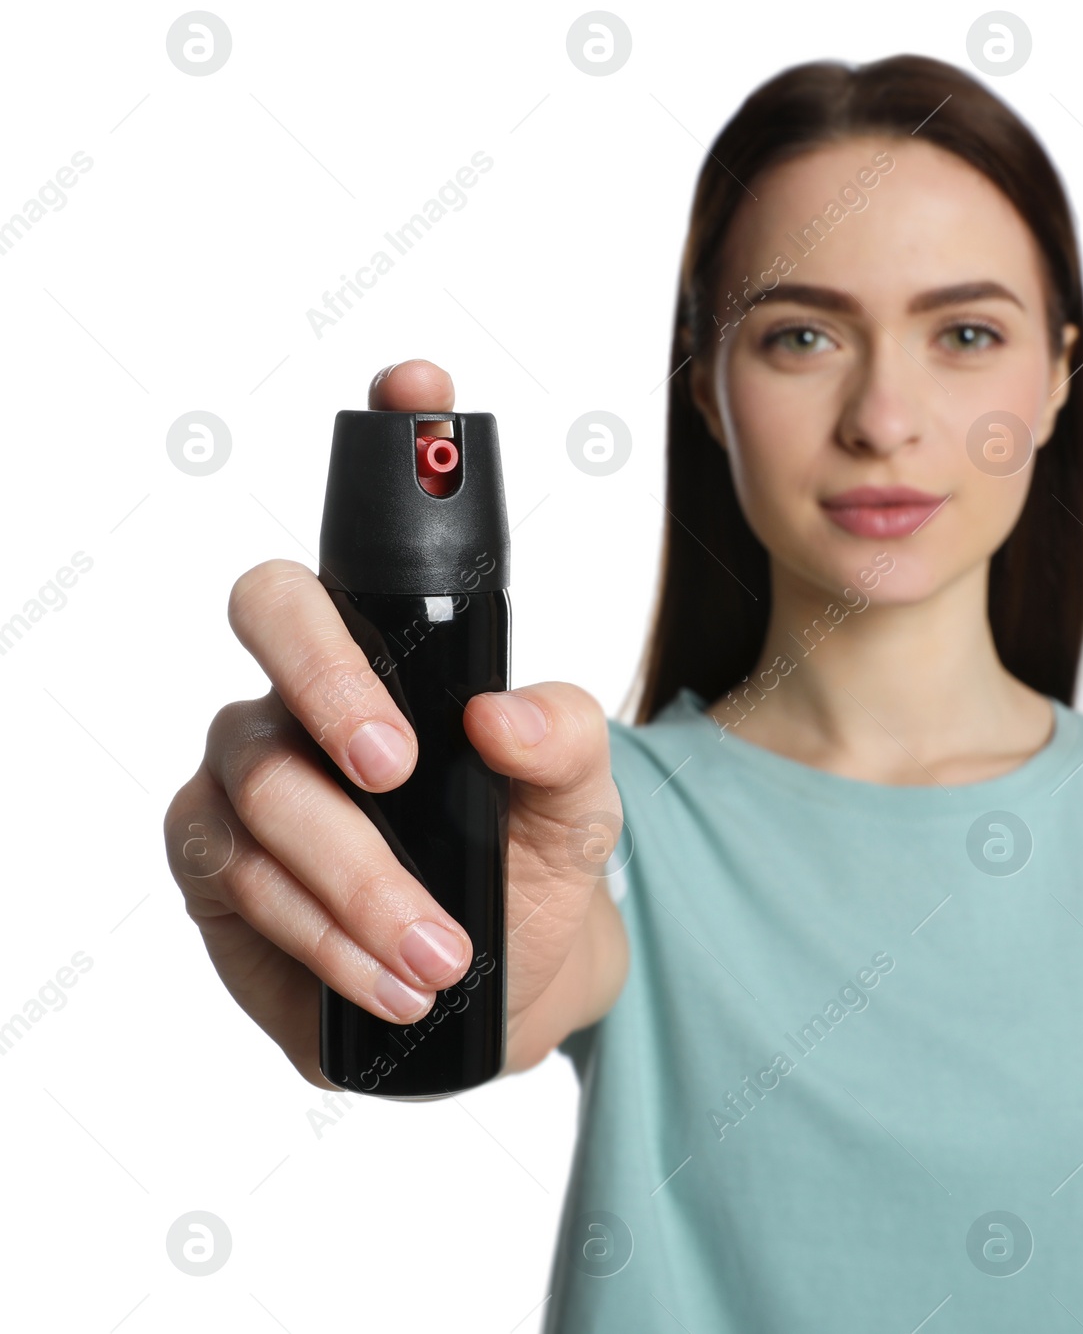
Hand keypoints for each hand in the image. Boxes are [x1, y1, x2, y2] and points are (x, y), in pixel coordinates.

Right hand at [163, 359, 626, 1089]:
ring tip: (442, 949)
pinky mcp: (216, 865)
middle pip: (272, 615)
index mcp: (400, 649)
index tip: (422, 382)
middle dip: (330, 681)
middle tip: (398, 764)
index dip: (393, 439)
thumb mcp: (581, 803)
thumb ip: (566, 743)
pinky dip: (323, 932)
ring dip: (354, 874)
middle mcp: (309, 686)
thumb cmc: (531, 865)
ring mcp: (250, 769)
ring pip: (262, 781)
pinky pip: (241, 877)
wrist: (501, 985)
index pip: (377, 527)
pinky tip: (393, 978)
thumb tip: (501, 714)